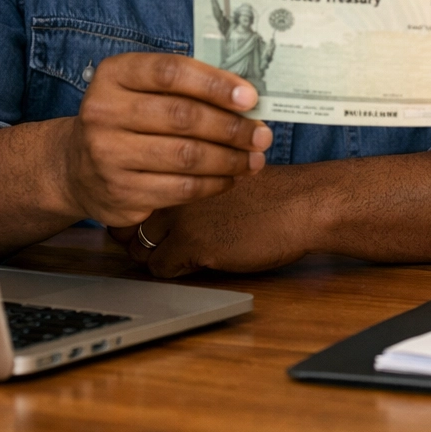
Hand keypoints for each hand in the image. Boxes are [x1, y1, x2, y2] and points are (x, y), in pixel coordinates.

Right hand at [59, 52, 272, 227]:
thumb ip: (185, 86)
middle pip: (183, 117)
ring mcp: (108, 156)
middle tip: (262, 134)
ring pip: (186, 157)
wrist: (76, 167)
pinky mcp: (120, 193)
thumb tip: (247, 98)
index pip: (170, 72)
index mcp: (114, 75)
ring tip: (255, 158)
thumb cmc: (127, 119)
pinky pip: (180, 190)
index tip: (250, 97)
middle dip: (232, 127)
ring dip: (230, 159)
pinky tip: (231, 177)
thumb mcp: (141, 90)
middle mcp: (104, 113)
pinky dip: (214, 184)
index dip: (215, 84)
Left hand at [110, 168, 310, 277]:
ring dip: (155, 255)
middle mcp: (171, 184)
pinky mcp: (192, 244)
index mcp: (179, 162)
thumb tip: (160, 196)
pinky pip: (161, 267)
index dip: (136, 209)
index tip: (144, 220)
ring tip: (180, 252)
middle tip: (156, 242)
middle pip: (127, 222)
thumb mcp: (223, 168)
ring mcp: (179, 215)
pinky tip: (199, 259)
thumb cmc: (271, 188)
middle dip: (137, 236)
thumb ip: (189, 177)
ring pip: (138, 248)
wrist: (303, 204)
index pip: (132, 188)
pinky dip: (175, 269)